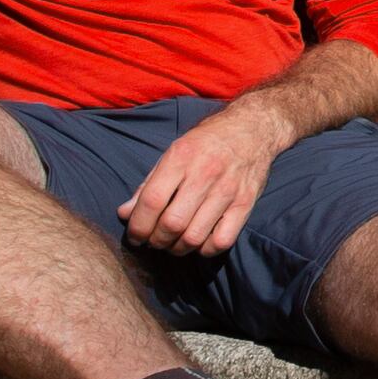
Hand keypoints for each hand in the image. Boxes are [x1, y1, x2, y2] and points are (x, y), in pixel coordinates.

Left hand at [121, 98, 288, 258]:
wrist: (252, 129)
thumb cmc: (206, 142)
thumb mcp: (173, 153)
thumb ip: (148, 184)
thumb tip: (125, 213)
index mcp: (181, 157)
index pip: (152, 200)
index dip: (138, 225)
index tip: (135, 236)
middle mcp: (205, 173)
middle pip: (172, 223)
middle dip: (156, 241)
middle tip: (153, 241)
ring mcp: (228, 190)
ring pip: (195, 237)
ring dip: (177, 248)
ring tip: (173, 243)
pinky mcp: (246, 203)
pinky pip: (222, 241)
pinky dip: (205, 249)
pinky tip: (199, 242)